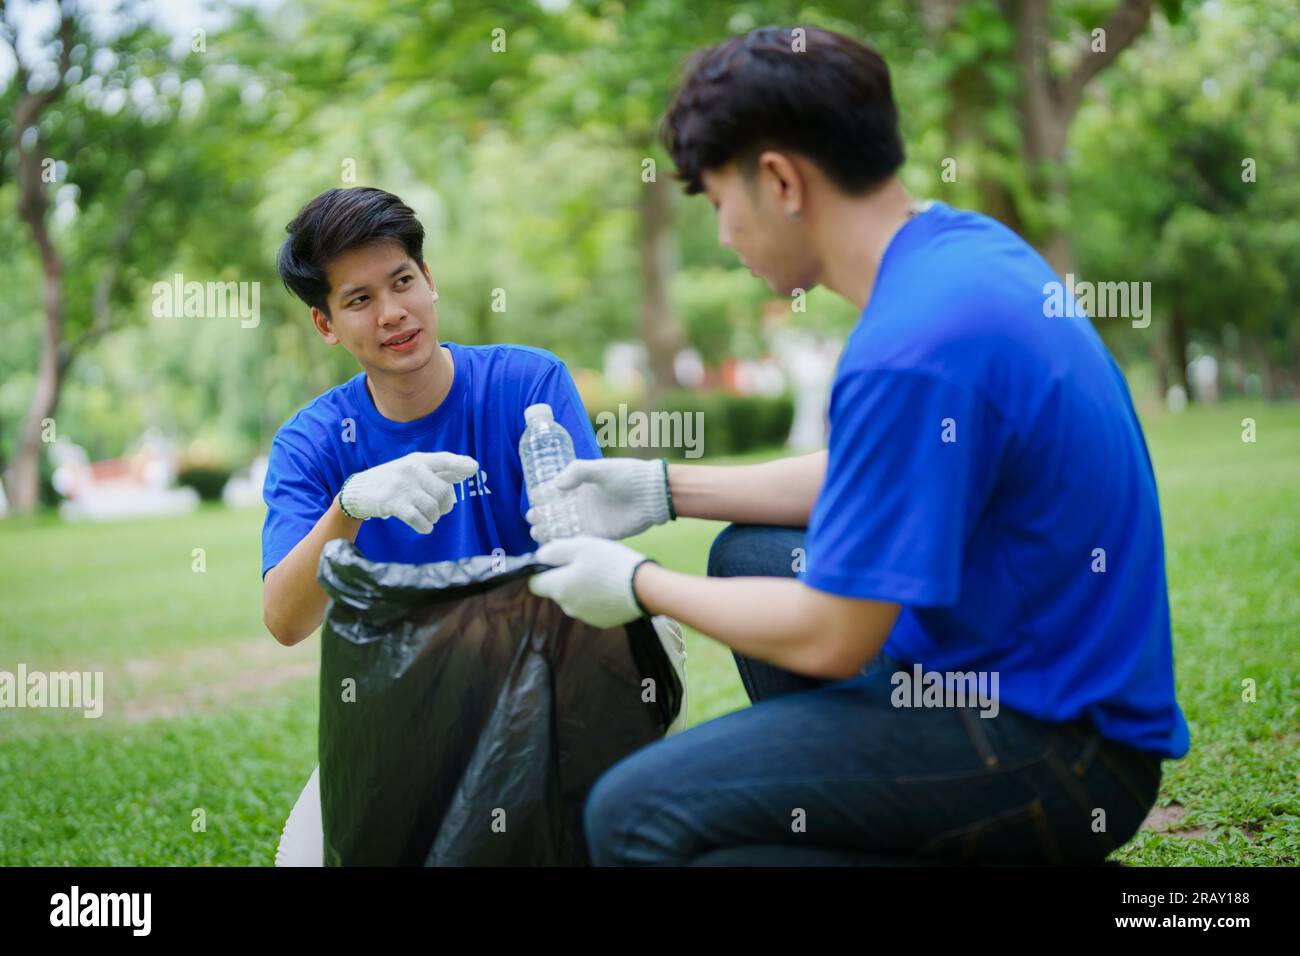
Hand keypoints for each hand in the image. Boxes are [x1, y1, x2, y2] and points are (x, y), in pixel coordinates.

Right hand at [339, 451, 478, 533]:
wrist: (358, 491)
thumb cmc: (393, 481)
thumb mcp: (413, 470)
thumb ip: (439, 470)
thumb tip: (470, 468)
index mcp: (418, 460)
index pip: (443, 459)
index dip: (460, 464)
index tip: (473, 468)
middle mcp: (411, 469)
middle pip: (444, 492)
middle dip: (446, 506)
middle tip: (440, 511)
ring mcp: (401, 485)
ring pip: (433, 508)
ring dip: (434, 518)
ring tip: (428, 518)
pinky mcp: (392, 502)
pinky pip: (418, 519)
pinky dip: (425, 527)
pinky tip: (424, 527)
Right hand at [526, 458, 670, 542]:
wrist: (652, 494)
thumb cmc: (628, 476)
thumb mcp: (600, 469)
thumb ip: (577, 472)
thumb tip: (556, 485)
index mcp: (582, 487)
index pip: (556, 494)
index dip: (542, 500)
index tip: (532, 505)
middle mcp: (584, 504)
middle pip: (557, 513)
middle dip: (542, 518)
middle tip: (533, 522)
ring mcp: (592, 520)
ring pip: (565, 529)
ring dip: (550, 532)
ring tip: (536, 534)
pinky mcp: (602, 534)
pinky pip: (580, 541)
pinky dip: (567, 544)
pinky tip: (554, 546)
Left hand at [528, 535, 651, 627]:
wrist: (644, 588)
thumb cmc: (609, 563)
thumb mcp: (580, 546)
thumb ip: (554, 550)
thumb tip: (539, 557)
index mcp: (558, 588)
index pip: (534, 583)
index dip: (543, 570)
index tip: (559, 560)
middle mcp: (567, 607)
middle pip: (556, 590)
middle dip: (566, 577)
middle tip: (587, 562)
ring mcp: (584, 617)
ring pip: (574, 598)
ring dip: (581, 587)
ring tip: (603, 574)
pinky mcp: (601, 622)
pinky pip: (590, 607)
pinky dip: (596, 598)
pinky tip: (612, 588)